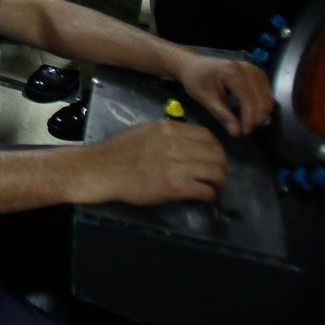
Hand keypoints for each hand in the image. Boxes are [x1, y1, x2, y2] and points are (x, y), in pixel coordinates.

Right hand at [87, 120, 227, 205]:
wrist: (103, 170)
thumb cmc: (119, 150)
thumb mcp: (145, 131)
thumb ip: (168, 134)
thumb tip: (187, 142)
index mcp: (169, 129)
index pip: (207, 136)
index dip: (216, 148)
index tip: (215, 156)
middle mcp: (177, 145)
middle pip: (216, 154)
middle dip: (221, 165)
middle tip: (218, 173)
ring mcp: (177, 166)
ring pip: (215, 172)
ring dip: (218, 180)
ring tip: (213, 185)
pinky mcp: (175, 186)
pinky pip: (205, 190)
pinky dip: (209, 195)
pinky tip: (205, 196)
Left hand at [173, 52, 273, 137]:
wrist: (192, 64)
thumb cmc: (195, 79)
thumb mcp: (204, 98)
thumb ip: (222, 115)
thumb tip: (237, 132)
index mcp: (234, 73)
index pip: (250, 101)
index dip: (249, 120)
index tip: (243, 133)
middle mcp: (248, 69)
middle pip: (263, 101)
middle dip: (256, 119)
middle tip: (244, 130)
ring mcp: (254, 70)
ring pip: (268, 98)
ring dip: (260, 114)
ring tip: (246, 123)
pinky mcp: (257, 73)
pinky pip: (267, 94)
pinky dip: (261, 106)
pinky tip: (250, 113)